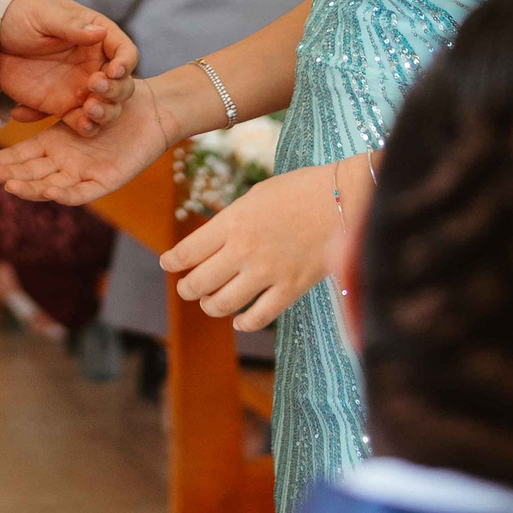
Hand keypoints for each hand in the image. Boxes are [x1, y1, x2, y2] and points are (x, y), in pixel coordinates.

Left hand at [0, 0, 136, 133]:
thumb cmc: (21, 16)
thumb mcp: (44, 15)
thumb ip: (71, 25)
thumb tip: (100, 32)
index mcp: (98, 37)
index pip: (124, 51)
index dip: (125, 62)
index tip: (114, 71)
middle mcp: (95, 65)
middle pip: (121, 85)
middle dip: (115, 91)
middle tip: (94, 89)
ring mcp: (80, 88)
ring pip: (105, 108)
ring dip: (100, 114)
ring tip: (85, 114)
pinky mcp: (61, 106)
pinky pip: (76, 122)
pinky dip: (76, 126)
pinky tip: (64, 122)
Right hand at [0, 78, 173, 204]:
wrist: (150, 107)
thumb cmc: (112, 99)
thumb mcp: (73, 100)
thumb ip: (47, 107)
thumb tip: (14, 108)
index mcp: (53, 146)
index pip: (19, 158)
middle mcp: (64, 163)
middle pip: (30, 174)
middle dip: (8, 174)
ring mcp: (84, 174)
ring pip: (51, 186)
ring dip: (31, 188)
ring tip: (10, 184)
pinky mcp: (106, 181)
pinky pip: (83, 192)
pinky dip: (66, 193)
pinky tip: (49, 190)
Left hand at [162, 164, 340, 332]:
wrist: (344, 198)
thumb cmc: (301, 189)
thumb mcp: (256, 196)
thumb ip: (232, 222)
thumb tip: (214, 243)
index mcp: (231, 222)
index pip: (187, 251)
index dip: (172, 262)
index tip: (168, 264)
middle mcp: (243, 250)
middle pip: (199, 282)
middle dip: (187, 288)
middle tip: (187, 288)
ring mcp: (267, 272)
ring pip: (223, 304)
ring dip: (211, 306)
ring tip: (211, 303)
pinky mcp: (291, 288)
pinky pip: (258, 317)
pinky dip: (244, 323)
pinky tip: (240, 321)